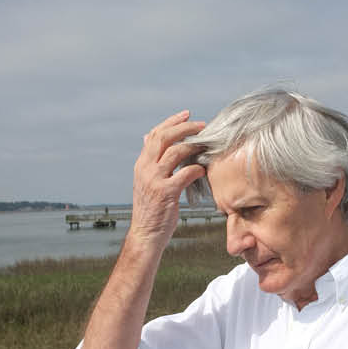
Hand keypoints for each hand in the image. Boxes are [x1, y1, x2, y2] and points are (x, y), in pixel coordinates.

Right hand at [128, 110, 207, 248]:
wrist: (146, 234)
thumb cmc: (151, 209)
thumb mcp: (146, 180)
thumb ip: (150, 160)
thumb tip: (149, 137)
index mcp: (141, 164)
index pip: (155, 134)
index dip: (172, 122)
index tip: (187, 114)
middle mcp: (145, 169)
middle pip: (164, 138)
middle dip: (184, 127)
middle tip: (201, 125)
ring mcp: (154, 180)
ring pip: (175, 152)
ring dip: (193, 145)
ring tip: (205, 144)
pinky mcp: (165, 193)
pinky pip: (184, 174)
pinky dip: (196, 168)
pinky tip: (203, 169)